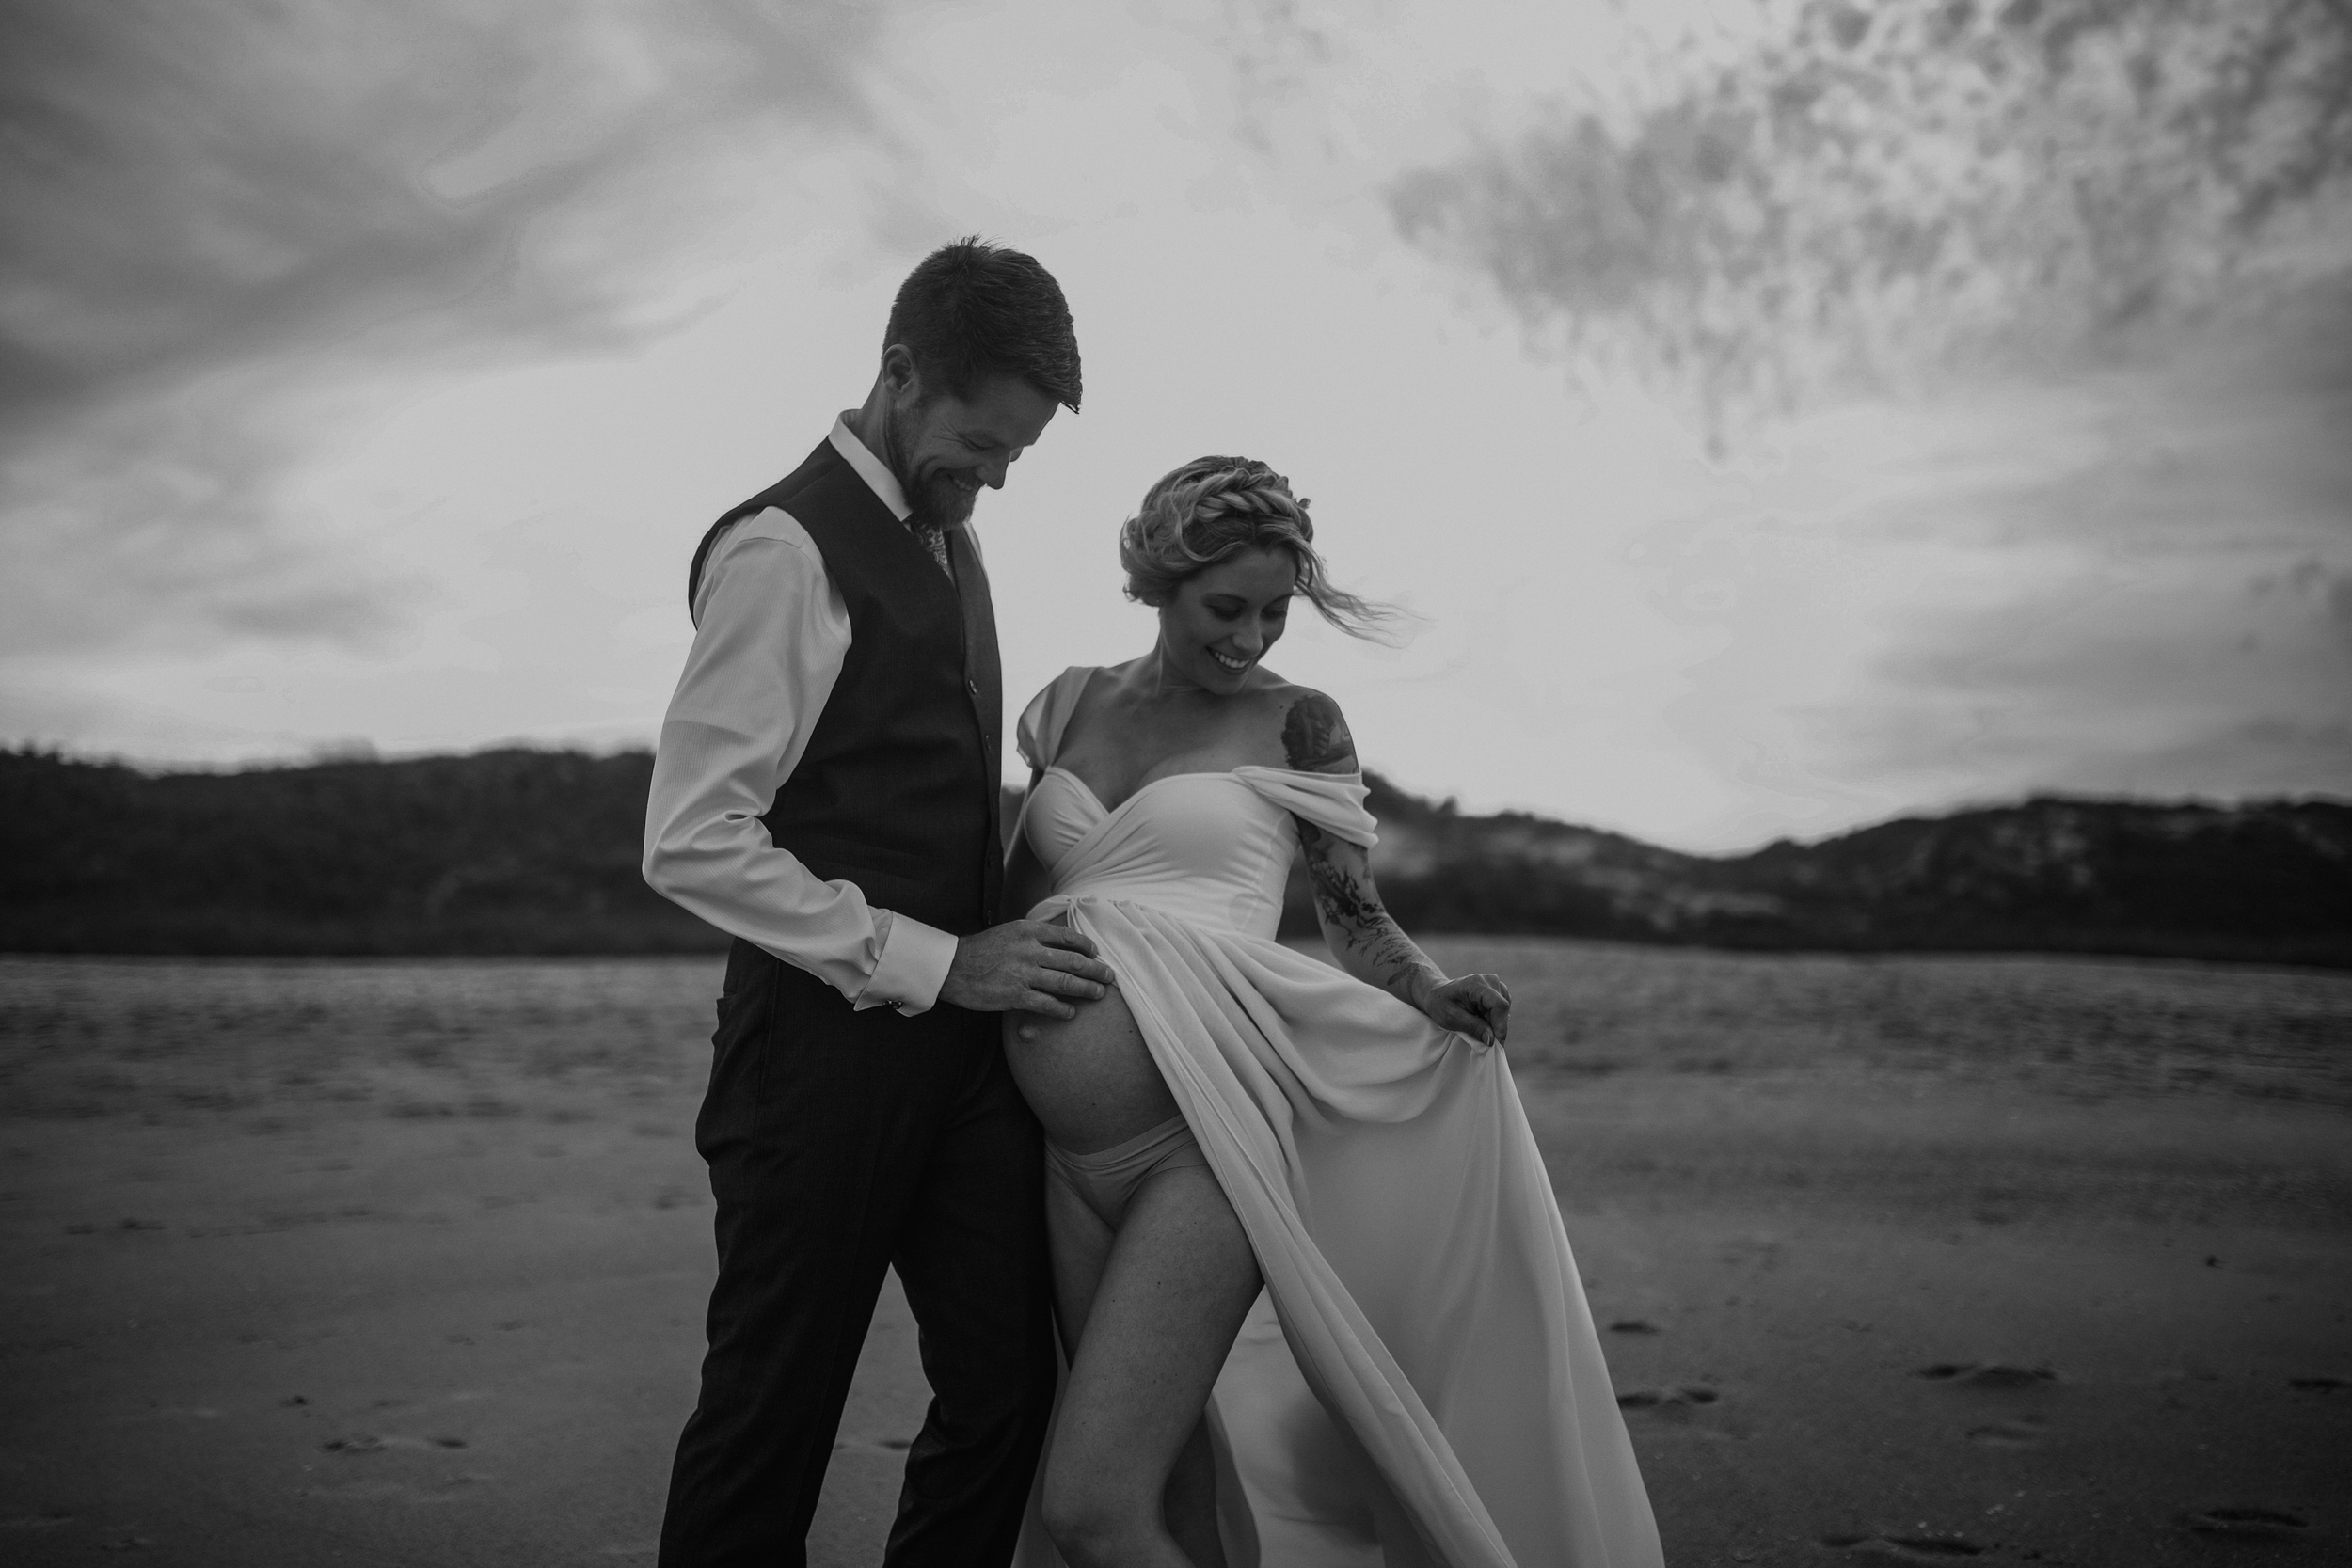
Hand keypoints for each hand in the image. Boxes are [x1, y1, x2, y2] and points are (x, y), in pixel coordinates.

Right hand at [938, 919, 1116, 1018]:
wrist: (953, 967)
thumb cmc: (981, 950)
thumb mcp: (1009, 932)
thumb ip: (1034, 935)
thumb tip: (1060, 941)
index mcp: (1028, 930)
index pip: (1067, 936)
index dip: (1086, 946)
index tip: (1096, 954)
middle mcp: (1029, 950)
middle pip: (1073, 960)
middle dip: (1095, 969)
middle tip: (1109, 976)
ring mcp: (1024, 973)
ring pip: (1066, 982)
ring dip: (1087, 989)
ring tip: (1098, 994)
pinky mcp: (1016, 995)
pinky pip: (1048, 1003)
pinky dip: (1063, 1008)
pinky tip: (1070, 1012)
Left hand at [1424, 972, 1510, 1047]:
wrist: (1437, 995)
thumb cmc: (1440, 1005)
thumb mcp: (1451, 1018)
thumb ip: (1473, 1027)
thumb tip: (1492, 1040)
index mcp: (1477, 984)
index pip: (1498, 1004)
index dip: (1500, 1025)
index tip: (1497, 1043)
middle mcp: (1490, 981)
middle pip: (1502, 1010)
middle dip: (1494, 1027)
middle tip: (1479, 1038)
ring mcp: (1495, 985)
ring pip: (1504, 1011)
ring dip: (1493, 1024)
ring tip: (1474, 1024)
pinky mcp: (1497, 992)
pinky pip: (1502, 1011)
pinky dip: (1493, 1020)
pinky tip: (1479, 1019)